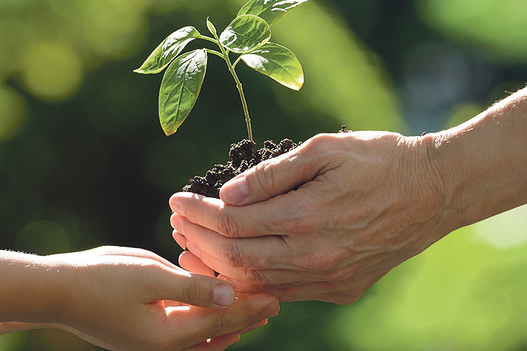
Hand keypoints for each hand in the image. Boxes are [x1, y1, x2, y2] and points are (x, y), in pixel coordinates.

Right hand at [52, 246, 279, 349]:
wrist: (61, 291)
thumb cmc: (103, 280)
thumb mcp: (150, 278)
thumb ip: (192, 289)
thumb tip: (230, 297)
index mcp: (170, 335)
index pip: (223, 321)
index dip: (251, 308)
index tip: (276, 297)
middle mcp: (166, 346)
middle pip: (219, 332)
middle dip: (246, 318)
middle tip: (273, 302)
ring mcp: (155, 343)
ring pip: (205, 336)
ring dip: (229, 321)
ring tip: (252, 308)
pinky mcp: (147, 334)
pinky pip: (187, 332)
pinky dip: (206, 320)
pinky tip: (215, 307)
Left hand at [169, 131, 448, 303]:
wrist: (433, 191)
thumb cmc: (379, 160)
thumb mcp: (325, 150)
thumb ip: (273, 174)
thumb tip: (227, 193)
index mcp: (308, 216)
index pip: (233, 222)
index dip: (198, 213)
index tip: (176, 200)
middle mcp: (315, 256)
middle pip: (236, 258)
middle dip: (198, 240)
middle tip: (176, 222)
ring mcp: (328, 279)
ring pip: (256, 283)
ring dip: (218, 265)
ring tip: (192, 246)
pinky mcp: (340, 289)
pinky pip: (283, 292)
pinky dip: (252, 280)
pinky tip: (235, 265)